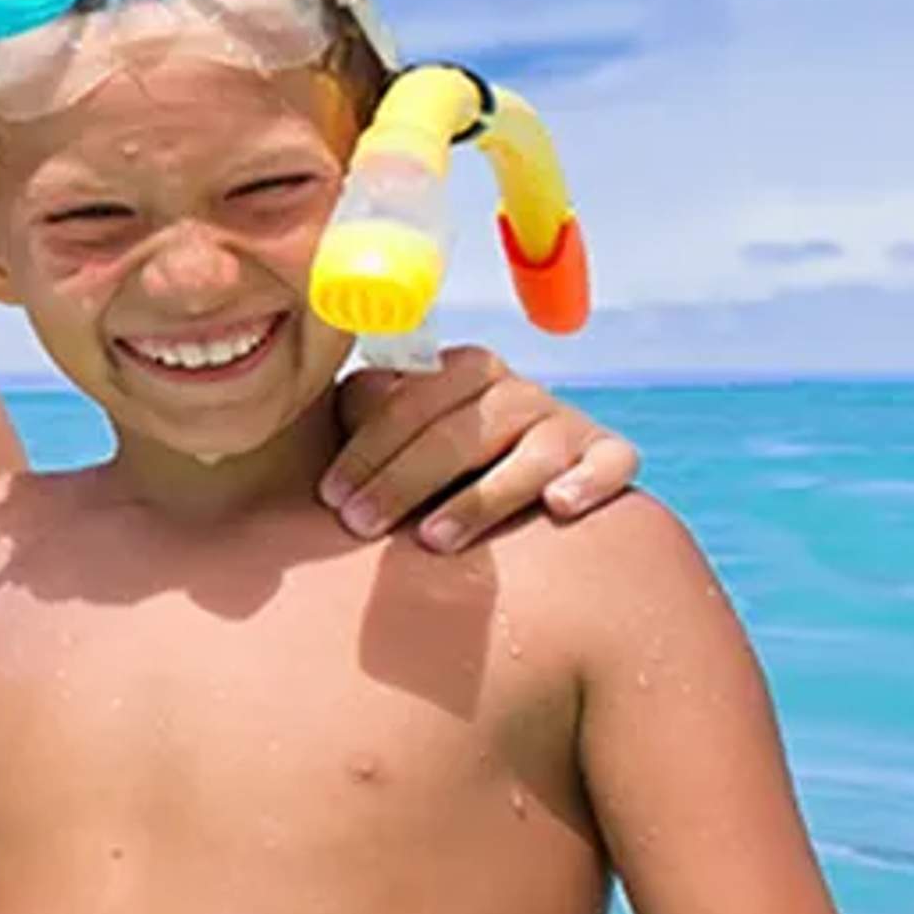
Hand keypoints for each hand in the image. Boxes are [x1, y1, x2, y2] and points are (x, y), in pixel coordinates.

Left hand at [324, 344, 639, 551]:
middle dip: (403, 480)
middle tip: (360, 525)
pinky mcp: (609, 456)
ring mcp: (566, 423)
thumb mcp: (406, 434)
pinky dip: (589, 481)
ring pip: (528, 453)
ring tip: (434, 540)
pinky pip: (611, 463)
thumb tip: (302, 408)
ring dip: (481, 496)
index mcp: (462, 374)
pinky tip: (559, 507)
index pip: (409, 404)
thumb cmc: (445, 463)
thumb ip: (368, 416)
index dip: (365, 451)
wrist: (537, 483)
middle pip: (459, 431)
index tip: (329, 498)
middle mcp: (517, 392)